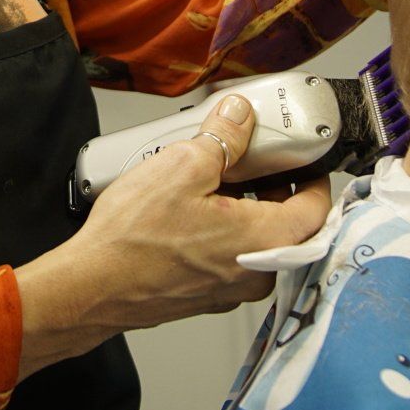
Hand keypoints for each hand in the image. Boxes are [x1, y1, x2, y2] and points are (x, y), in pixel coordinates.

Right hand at [14, 93, 330, 381]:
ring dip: (245, 209)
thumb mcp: (183, 165)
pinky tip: (190, 213)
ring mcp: (231, 289)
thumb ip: (224, 136)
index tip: (301, 156)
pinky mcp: (206, 295)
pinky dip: (221, 233)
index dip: (313, 175)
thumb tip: (240, 115)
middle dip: (274, 188)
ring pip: (256, 241)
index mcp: (266, 241)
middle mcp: (257, 273)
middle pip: (288, 225)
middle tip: (252, 160)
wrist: (92, 287)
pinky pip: (230, 258)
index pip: (317, 207)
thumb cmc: (133, 240)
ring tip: (211, 182)